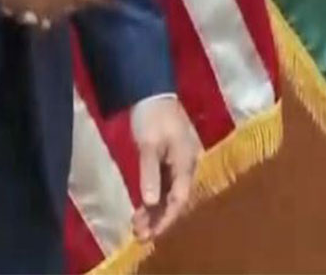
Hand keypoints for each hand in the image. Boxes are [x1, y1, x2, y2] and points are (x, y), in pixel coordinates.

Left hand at [128, 96, 198, 241]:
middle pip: (176, 199)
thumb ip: (150, 173)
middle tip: (139, 234)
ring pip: (171, 194)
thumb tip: (150, 202)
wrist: (153, 91)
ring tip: (136, 225)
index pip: (179, 198)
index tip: (151, 233)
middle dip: (159, 219)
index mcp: (187, 161)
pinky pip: (166, 186)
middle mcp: (188, 166)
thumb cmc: (152, 116)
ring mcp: (181, 163)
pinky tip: (142, 209)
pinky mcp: (171, 160)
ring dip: (155, 211)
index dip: (166, 218)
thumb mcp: (148, 144)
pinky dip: (154, 198)